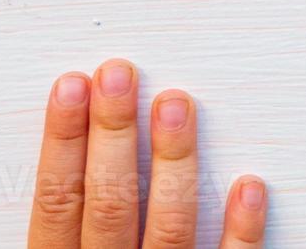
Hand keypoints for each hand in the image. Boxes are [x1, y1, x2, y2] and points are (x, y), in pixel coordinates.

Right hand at [28, 59, 267, 247]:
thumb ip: (62, 223)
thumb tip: (66, 143)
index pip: (58, 200)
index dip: (63, 139)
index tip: (72, 85)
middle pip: (110, 201)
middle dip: (114, 133)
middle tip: (119, 76)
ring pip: (169, 227)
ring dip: (173, 161)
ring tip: (176, 104)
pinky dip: (241, 230)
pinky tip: (247, 184)